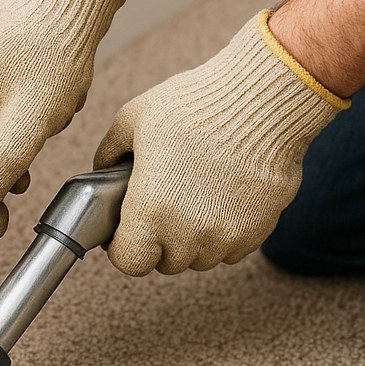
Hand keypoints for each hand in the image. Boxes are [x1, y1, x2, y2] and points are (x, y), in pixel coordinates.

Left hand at [93, 11, 349, 274]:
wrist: (262, 103)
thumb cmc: (195, 106)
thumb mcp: (134, 119)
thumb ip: (109, 152)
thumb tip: (102, 170)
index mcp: (151, 213)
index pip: (130, 262)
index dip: (124, 248)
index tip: (128, 231)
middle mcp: (189, 234)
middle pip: (167, 262)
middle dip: (160, 241)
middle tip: (163, 205)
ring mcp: (226, 236)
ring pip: (201, 257)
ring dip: (193, 239)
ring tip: (194, 198)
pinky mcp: (256, 231)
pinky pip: (232, 248)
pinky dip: (224, 232)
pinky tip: (222, 197)